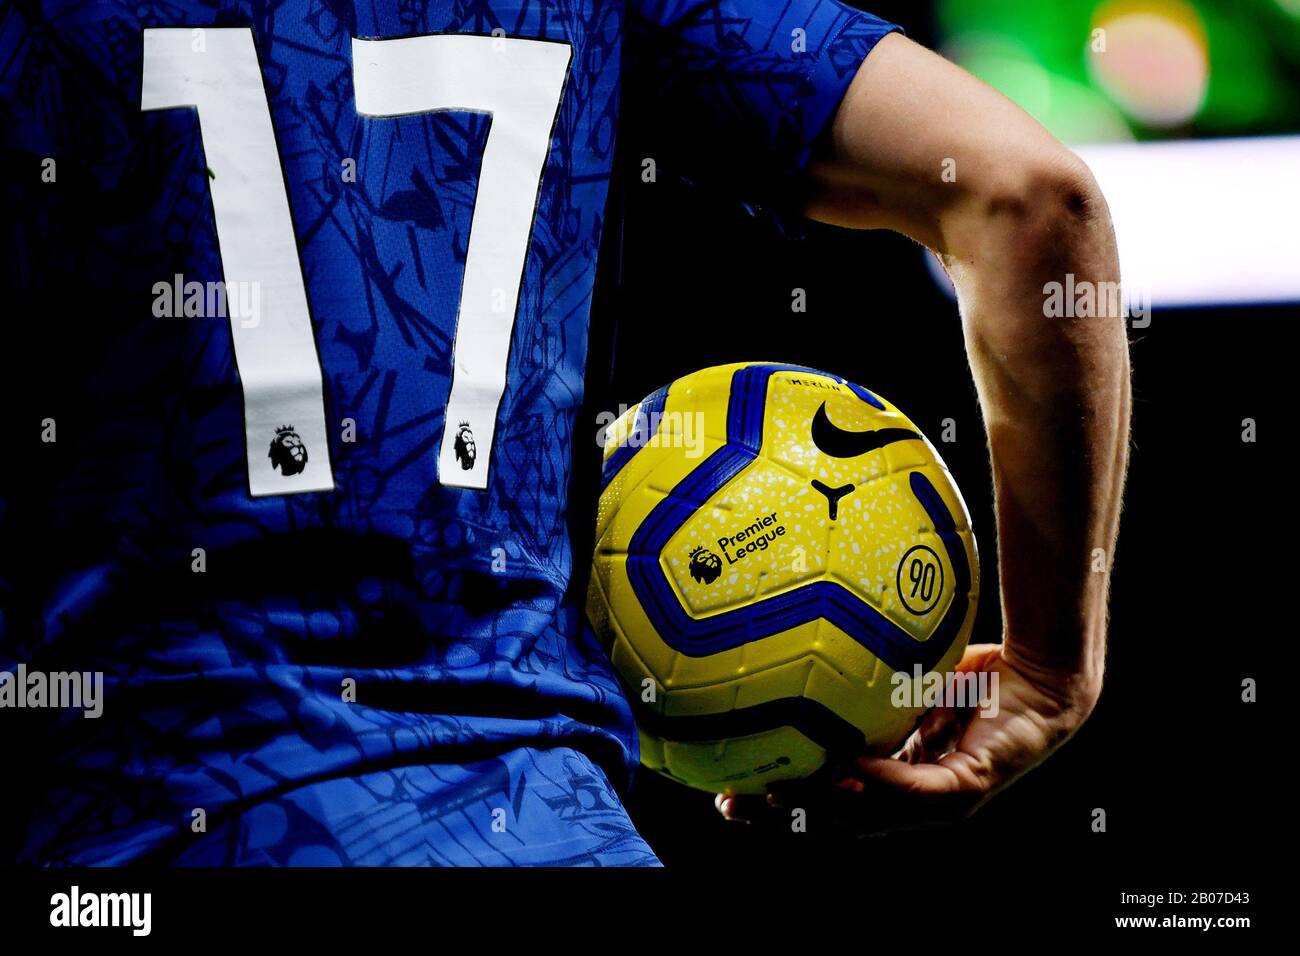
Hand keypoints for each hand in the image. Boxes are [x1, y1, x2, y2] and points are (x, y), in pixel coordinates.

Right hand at [715, 642, 1100, 835]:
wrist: (1036, 675)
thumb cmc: (967, 669)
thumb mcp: (898, 677)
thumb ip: (856, 677)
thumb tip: (798, 631)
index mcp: (884, 775)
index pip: (821, 798)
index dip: (773, 801)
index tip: (726, 791)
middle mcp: (905, 799)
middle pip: (831, 819)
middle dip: (778, 816)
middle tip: (731, 805)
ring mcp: (935, 802)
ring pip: (866, 815)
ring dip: (820, 807)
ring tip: (776, 794)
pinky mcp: (964, 790)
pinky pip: (915, 788)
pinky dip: (881, 781)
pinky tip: (849, 768)